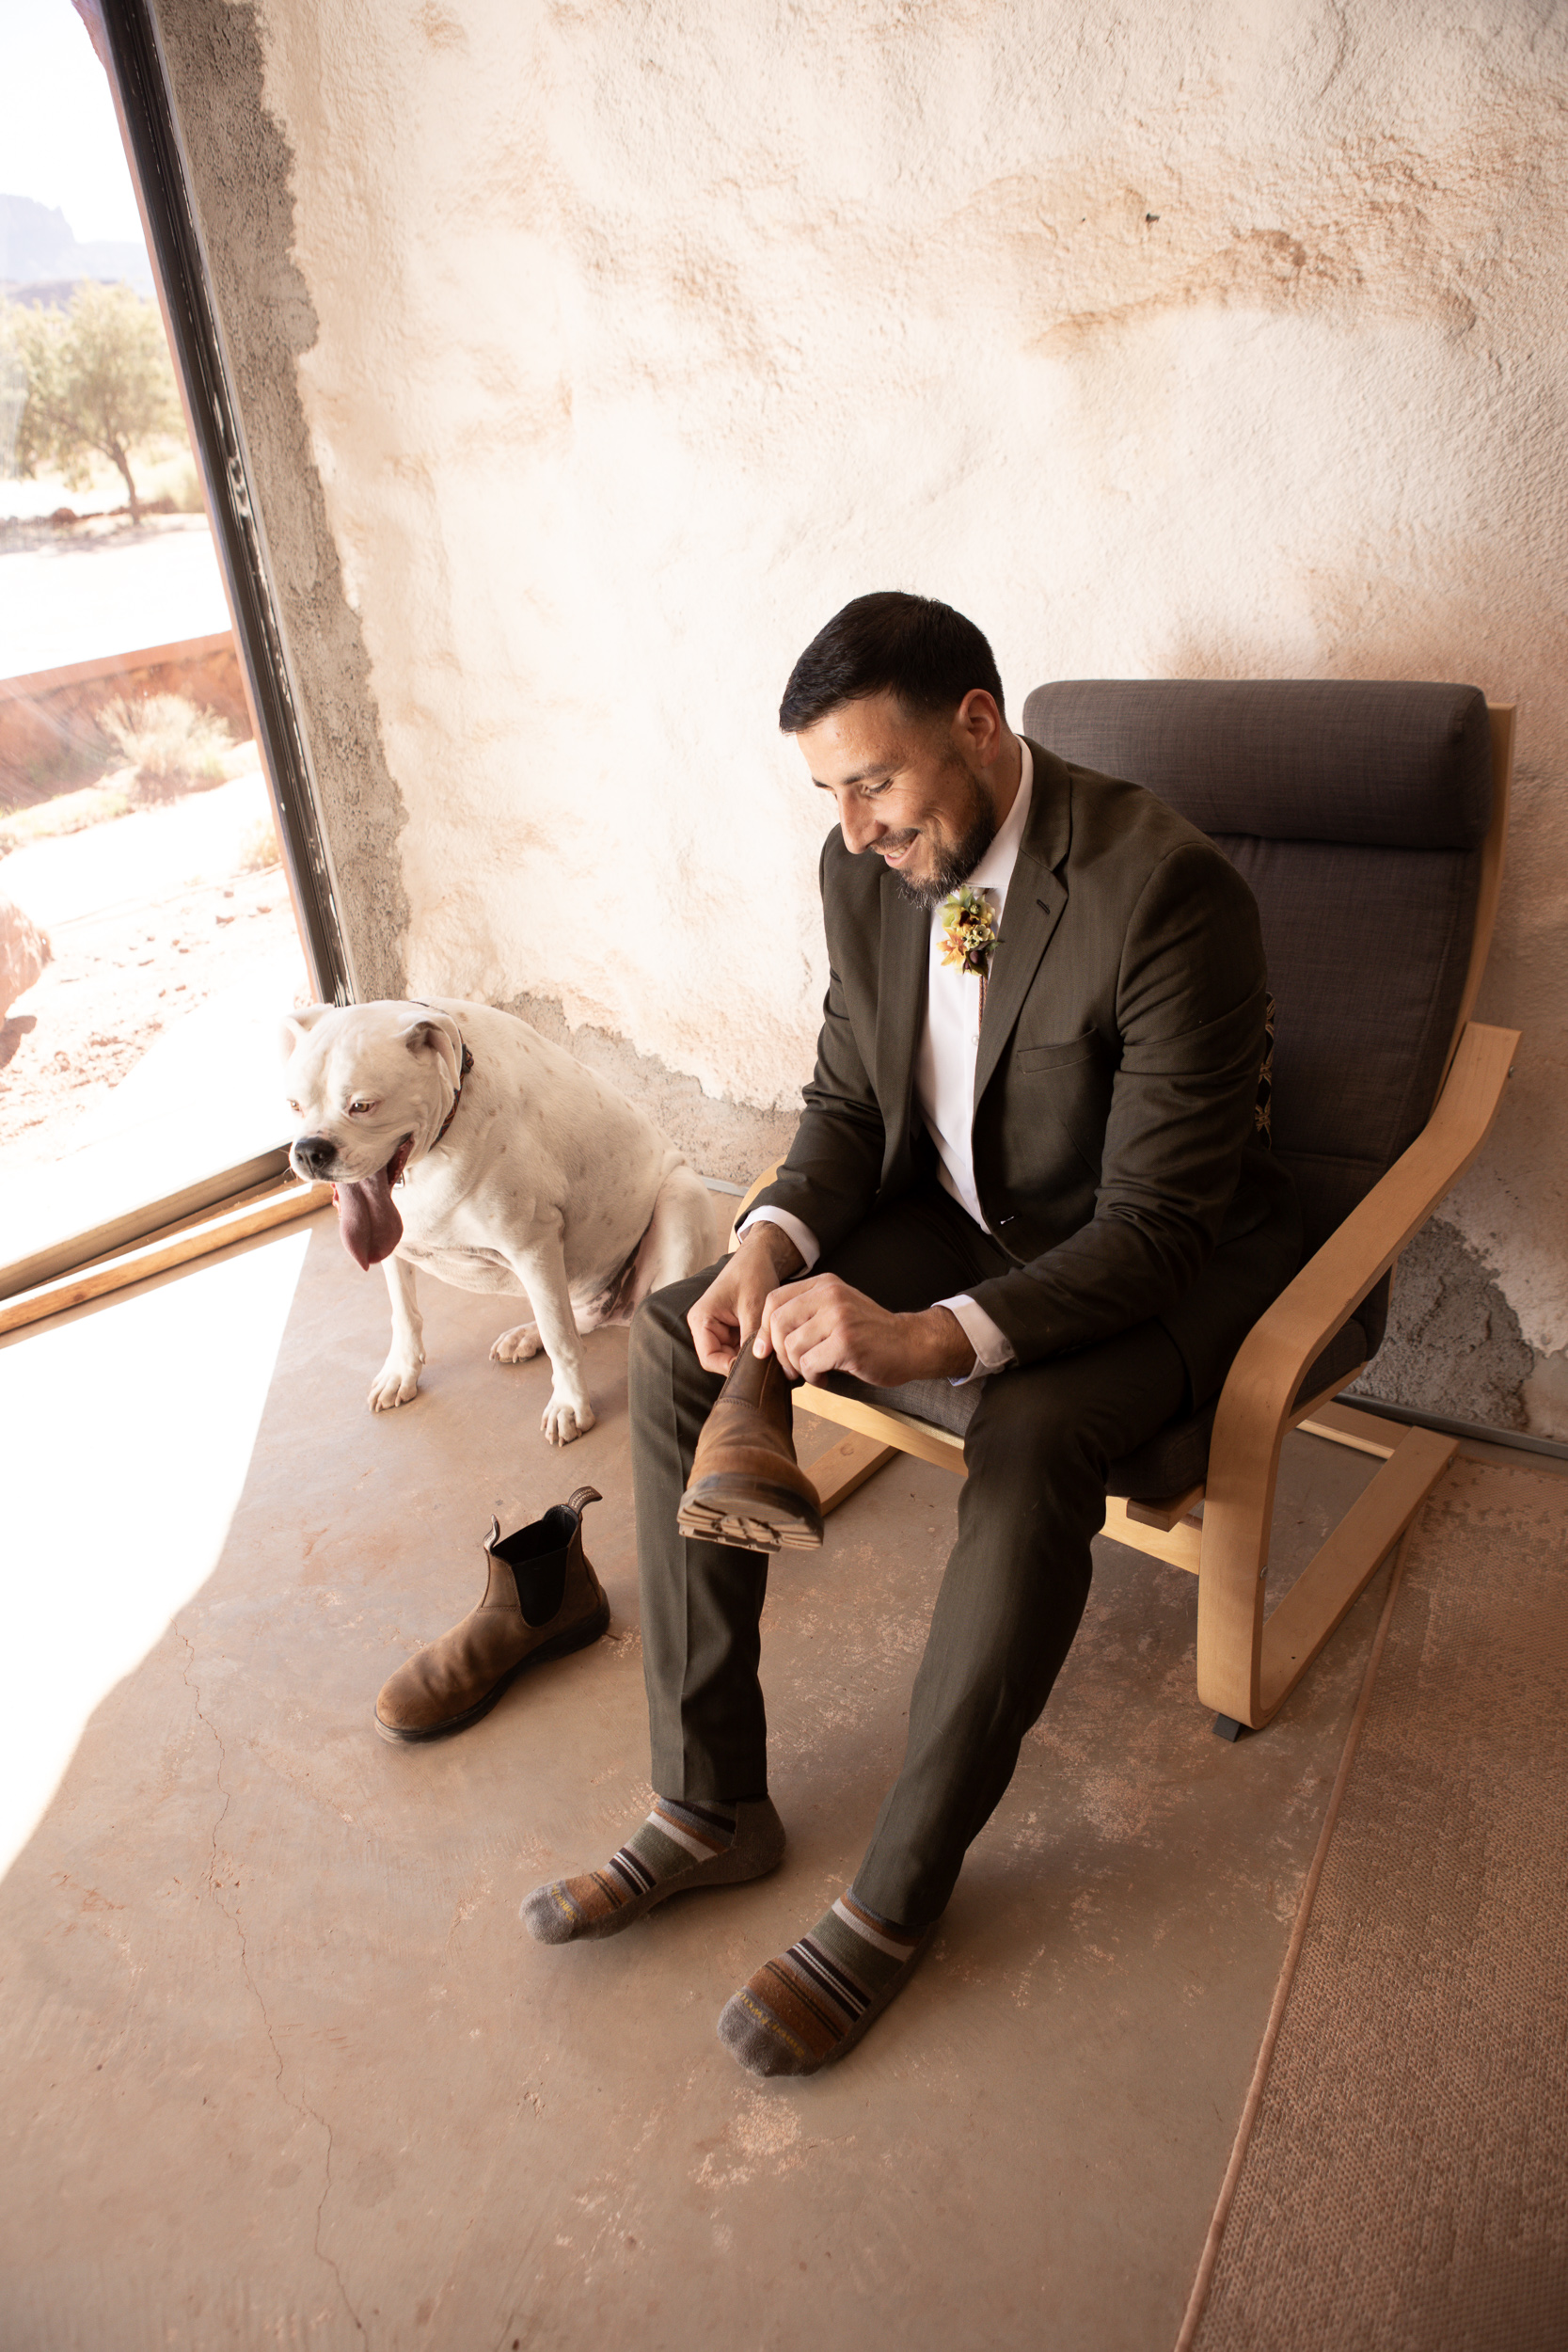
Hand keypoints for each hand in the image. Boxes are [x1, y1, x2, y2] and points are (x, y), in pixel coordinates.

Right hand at [687, 1222, 804, 1373]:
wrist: (760, 1256)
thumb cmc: (752, 1274)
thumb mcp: (754, 1308)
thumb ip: (751, 1339)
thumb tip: (756, 1369)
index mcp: (701, 1319)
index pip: (709, 1359)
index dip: (731, 1368)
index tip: (756, 1368)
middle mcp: (705, 1326)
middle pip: (720, 1360)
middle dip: (742, 1363)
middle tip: (767, 1362)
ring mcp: (718, 1329)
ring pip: (732, 1356)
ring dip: (749, 1356)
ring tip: (769, 1352)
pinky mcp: (730, 1329)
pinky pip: (739, 1348)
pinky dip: (752, 1349)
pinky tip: (767, 1345)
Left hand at [754, 1273, 975, 1386]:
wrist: (912, 1344)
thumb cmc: (871, 1334)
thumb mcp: (838, 1310)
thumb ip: (806, 1314)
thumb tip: (763, 1341)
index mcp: (825, 1284)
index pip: (774, 1300)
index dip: (763, 1329)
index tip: (765, 1350)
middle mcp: (830, 1295)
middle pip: (777, 1323)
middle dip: (778, 1352)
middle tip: (791, 1368)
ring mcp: (839, 1318)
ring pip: (791, 1346)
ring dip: (798, 1367)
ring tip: (816, 1371)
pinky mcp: (846, 1342)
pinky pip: (809, 1364)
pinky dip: (813, 1377)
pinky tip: (827, 1376)